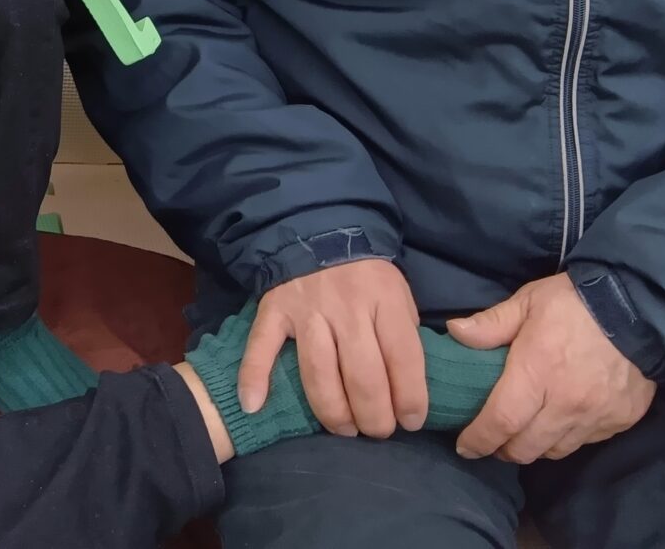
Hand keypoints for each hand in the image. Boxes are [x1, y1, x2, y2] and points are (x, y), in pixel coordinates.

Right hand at [240, 258, 427, 438]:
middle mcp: (345, 307)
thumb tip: (409, 391)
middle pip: (362, 375)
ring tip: (344, 430)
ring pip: (318, 372)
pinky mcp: (274, 310)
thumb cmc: (368, 276)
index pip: (403, 358)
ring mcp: (306, 310)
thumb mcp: (400, 296)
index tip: (411, 422)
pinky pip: (262, 346)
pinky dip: (253, 376)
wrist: (320, 232)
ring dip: (333, 412)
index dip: (410, 399)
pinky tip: (253, 405)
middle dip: (374, 416)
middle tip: (377, 431)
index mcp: (384, 300)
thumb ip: (403, 336)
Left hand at [451, 273, 653, 462]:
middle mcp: (565, 403)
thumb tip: (454, 332)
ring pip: (555, 451)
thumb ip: (490, 323)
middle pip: (526, 448)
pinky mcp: (619, 421)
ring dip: (534, 448)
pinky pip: (584, 442)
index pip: (500, 421)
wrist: (640, 308)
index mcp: (536, 372)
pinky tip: (558, 423)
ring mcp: (595, 416)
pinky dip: (566, 439)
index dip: (479, 439)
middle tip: (492, 441)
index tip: (464, 447)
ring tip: (523, 435)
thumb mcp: (527, 302)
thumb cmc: (575, 302)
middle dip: (503, 450)